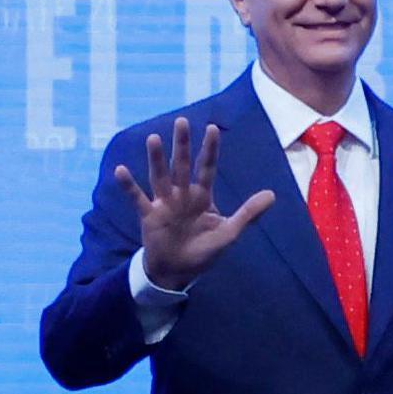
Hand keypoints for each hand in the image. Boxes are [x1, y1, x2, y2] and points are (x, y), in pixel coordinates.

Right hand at [119, 123, 276, 292]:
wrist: (177, 272)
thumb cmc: (203, 250)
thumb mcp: (229, 233)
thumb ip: (248, 214)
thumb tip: (272, 194)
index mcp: (202, 196)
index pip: (207, 168)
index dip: (210, 149)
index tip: (212, 128)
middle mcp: (182, 194)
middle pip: (182, 165)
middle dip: (182, 145)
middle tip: (181, 121)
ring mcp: (164, 203)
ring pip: (160, 176)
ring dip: (157, 159)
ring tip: (154, 138)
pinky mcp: (149, 216)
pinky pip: (138, 198)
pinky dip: (128, 186)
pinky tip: (120, 170)